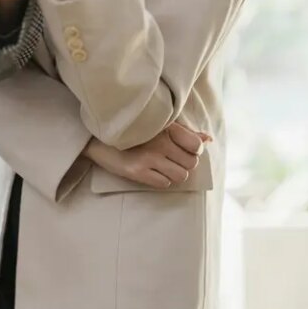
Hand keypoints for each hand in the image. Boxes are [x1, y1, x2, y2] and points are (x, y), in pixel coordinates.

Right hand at [84, 122, 211, 188]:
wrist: (99, 137)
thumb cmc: (133, 129)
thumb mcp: (158, 124)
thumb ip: (184, 132)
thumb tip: (208, 139)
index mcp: (165, 126)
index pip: (195, 145)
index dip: (194, 151)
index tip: (184, 149)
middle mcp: (159, 141)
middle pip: (191, 163)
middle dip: (184, 163)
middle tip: (170, 158)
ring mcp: (148, 157)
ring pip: (180, 175)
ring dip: (173, 173)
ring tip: (161, 165)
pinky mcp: (137, 171)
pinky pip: (164, 183)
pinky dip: (160, 180)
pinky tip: (150, 170)